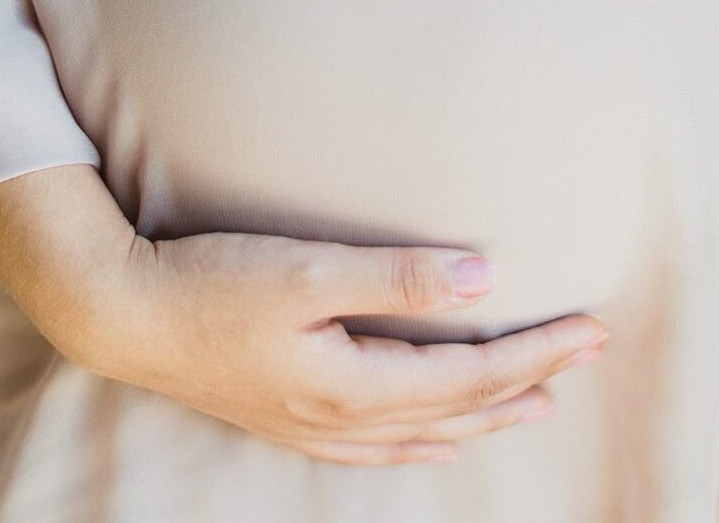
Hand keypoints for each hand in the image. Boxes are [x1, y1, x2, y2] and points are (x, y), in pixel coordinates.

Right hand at [96, 230, 608, 465]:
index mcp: (355, 383)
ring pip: (426, 431)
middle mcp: (343, 419)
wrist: (126, 317)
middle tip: (587, 353)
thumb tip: (482, 280)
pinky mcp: (290, 417)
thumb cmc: (214, 284)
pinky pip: (379, 445)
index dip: (538, 352)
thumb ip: (398, 279)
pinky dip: (424, 439)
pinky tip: (432, 438)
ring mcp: (314, 426)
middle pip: (459, 407)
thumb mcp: (309, 272)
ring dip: (486, 415)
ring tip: (534, 404)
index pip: (472, 374)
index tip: (592, 330)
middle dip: (529, 380)